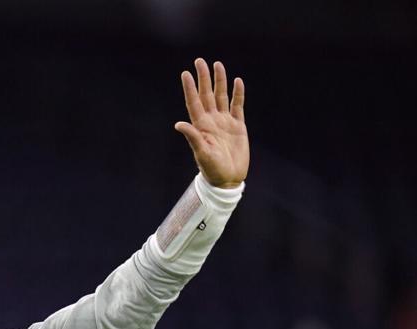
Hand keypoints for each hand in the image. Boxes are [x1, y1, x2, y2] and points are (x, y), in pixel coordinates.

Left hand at [175, 58, 248, 188]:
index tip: (185, 74)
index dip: (190, 88)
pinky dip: (238, 94)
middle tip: (200, 61)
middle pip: (207, 94)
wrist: (228, 179)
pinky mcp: (238, 126)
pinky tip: (237, 81)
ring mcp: (225, 122)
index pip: (194, 102)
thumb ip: (192, 137)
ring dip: (220, 81)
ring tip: (218, 65)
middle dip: (204, 78)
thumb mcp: (201, 153)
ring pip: (222, 96)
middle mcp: (212, 121)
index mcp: (201, 126)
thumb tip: (178, 124)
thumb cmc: (211, 169)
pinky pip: (238, 106)